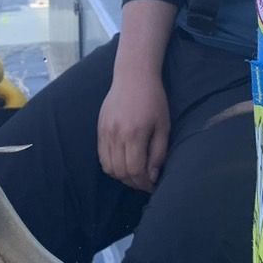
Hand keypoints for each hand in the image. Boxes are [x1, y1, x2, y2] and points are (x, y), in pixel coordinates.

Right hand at [97, 71, 169, 192]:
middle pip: (121, 172)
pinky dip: (111, 166)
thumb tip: (152, 176)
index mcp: (135, 134)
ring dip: (122, 176)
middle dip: (134, 183)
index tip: (153, 186)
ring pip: (108, 167)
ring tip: (135, 174)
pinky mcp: (99, 129)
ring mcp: (105, 132)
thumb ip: (159, 153)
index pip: (135, 170)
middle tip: (145, 182)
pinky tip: (123, 163)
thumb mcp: (163, 126)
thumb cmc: (154, 100)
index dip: (144, 183)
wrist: (133, 77)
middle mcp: (116, 135)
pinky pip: (101, 156)